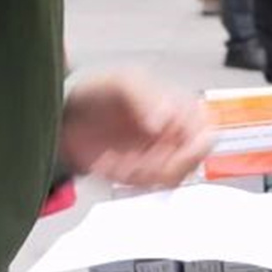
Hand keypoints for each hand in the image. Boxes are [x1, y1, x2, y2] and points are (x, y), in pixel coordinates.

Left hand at [57, 69, 212, 187]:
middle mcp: (173, 134)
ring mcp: (158, 156)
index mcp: (179, 107)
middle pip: (193, 161)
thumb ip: (145, 97)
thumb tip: (166, 120)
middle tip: (142, 156)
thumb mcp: (122, 83)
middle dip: (167, 162)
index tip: (169, 142)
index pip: (207, 130)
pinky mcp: (140, 176)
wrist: (63, 118)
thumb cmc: (96, 93)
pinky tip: (112, 164)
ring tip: (121, 158)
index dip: (195, 141)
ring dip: (144, 172)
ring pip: (170, 179)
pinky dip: (128, 179)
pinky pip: (146, 188)